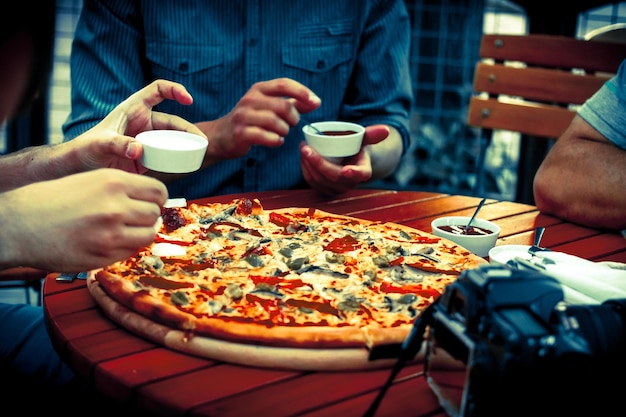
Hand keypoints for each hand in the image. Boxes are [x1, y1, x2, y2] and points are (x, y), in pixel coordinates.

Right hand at [0, 169, 167, 271]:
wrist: (19, 224)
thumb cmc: (53, 200)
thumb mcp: (91, 180)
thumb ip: (123, 188)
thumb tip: (155, 200)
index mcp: (113, 182)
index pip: (158, 191)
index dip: (156, 199)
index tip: (149, 203)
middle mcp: (115, 207)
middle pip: (154, 214)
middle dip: (146, 217)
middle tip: (131, 218)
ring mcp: (111, 234)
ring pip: (148, 235)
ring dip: (139, 234)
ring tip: (120, 230)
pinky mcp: (104, 256)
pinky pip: (131, 252)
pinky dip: (125, 248)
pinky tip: (107, 241)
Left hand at [32, 79, 205, 180]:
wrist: (80, 168)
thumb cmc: (85, 149)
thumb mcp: (101, 144)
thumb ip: (118, 145)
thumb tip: (138, 150)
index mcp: (133, 109)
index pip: (158, 90)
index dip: (175, 90)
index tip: (188, 100)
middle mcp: (143, 122)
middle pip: (172, 120)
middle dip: (189, 128)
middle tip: (201, 141)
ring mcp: (147, 140)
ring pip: (173, 139)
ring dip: (187, 144)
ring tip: (200, 153)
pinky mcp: (148, 156)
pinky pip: (168, 155)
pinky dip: (179, 158)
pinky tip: (188, 164)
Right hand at [202, 78, 320, 160]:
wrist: (222, 135)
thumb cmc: (252, 120)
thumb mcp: (269, 106)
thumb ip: (292, 103)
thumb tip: (315, 102)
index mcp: (259, 89)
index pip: (284, 84)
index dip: (302, 92)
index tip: (316, 102)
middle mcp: (250, 99)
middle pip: (283, 106)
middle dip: (294, 118)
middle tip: (292, 124)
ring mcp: (243, 116)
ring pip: (276, 122)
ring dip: (285, 131)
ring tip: (282, 133)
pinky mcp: (240, 133)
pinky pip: (266, 137)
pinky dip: (276, 140)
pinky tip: (276, 141)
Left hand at [300, 125, 389, 193]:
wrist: (349, 159)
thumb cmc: (357, 147)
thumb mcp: (364, 139)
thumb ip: (372, 134)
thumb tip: (386, 130)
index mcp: (363, 172)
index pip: (360, 175)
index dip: (353, 173)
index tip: (346, 170)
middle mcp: (350, 184)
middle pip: (332, 176)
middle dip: (317, 163)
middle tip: (306, 147)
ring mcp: (337, 189)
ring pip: (320, 180)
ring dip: (308, 165)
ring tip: (303, 148)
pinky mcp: (325, 190)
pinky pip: (312, 182)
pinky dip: (305, 170)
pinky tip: (303, 157)